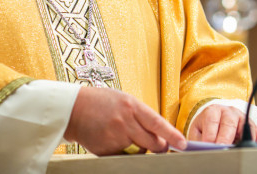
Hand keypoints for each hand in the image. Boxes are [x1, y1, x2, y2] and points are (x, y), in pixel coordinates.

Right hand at [64, 86, 186, 154]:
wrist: (74, 109)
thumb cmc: (101, 102)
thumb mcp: (124, 100)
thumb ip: (141, 114)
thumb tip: (159, 131)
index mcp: (131, 106)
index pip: (157, 123)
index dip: (172, 135)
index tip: (182, 144)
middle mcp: (125, 122)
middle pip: (152, 142)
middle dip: (159, 146)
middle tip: (160, 145)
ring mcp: (115, 137)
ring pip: (139, 151)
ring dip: (139, 147)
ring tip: (124, 134)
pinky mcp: (106, 150)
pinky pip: (124, 157)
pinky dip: (123, 152)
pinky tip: (113, 139)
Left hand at [187, 105, 256, 147]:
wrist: (214, 121)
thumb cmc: (205, 128)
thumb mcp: (198, 132)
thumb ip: (199, 141)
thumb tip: (204, 150)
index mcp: (213, 111)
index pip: (212, 121)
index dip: (211, 135)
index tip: (210, 146)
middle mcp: (229, 112)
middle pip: (229, 123)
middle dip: (226, 138)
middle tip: (223, 149)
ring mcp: (242, 118)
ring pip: (246, 127)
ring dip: (245, 140)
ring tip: (243, 152)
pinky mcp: (252, 127)